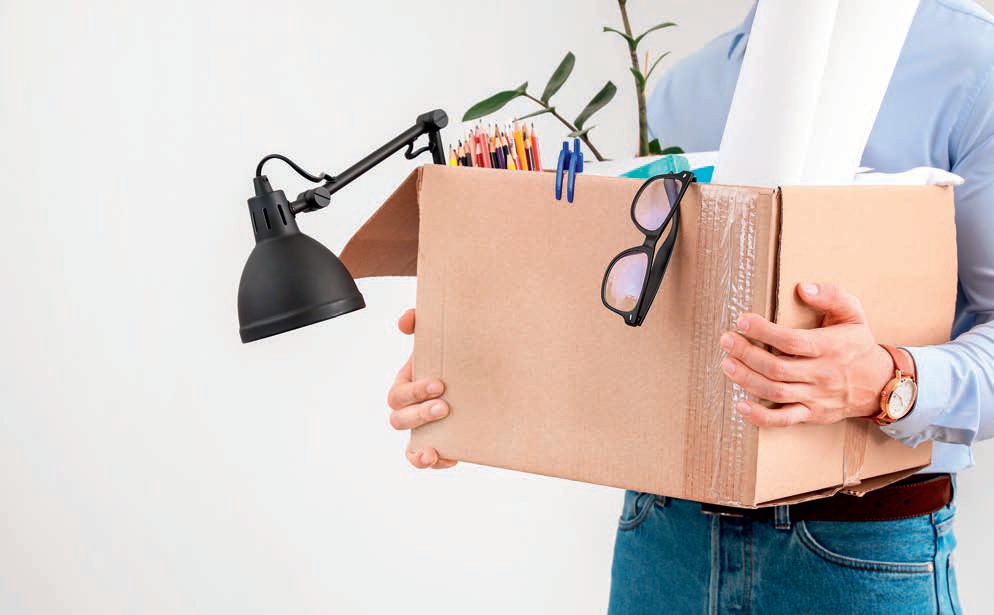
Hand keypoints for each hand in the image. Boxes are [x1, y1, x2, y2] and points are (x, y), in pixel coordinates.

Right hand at [386, 308, 456, 468]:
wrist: (479, 369)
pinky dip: (435, 462)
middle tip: (445, 406)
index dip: (415, 391)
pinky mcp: (439, 442)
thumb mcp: (438, 334)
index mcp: (407, 384)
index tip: (440, 384)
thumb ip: (419, 320)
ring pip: (409, 446)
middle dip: (420, 414)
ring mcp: (424, 428)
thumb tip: (405, 322)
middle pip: (399, 419)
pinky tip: (451, 458)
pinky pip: (427, 458)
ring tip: (434, 450)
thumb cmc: (453, 353)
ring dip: (419, 449)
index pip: (398, 394)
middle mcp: (411, 409)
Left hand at [719, 282, 895, 426]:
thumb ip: (831, 296)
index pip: (792, 341)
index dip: (763, 332)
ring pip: (776, 392)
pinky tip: (741, 405)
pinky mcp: (811, 414)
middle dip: (747, 354)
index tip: (742, 321)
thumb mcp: (853, 314)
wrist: (880, 384)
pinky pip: (784, 420)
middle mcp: (822, 374)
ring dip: (747, 380)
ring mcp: (815, 397)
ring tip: (727, 364)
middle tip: (727, 340)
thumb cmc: (858, 345)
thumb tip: (803, 288)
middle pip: (778, 368)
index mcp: (831, 347)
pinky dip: (760, 417)